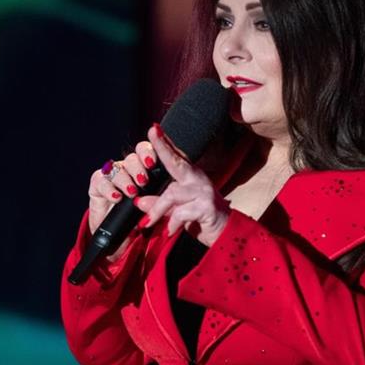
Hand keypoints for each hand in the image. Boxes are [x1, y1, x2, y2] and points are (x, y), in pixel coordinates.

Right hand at [87, 139, 156, 261]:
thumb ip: (161, 200)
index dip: (148, 152)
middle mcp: (128, 170)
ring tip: (132, 192)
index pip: (147, 152)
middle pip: (132, 157)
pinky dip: (109, 189)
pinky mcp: (97, 186)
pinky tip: (117, 198)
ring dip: (125, 179)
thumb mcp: (156, 211)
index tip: (152, 162)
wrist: (120, 240)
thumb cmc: (141, 222)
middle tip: (143, 180)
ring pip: (117, 167)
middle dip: (138, 166)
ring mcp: (112, 176)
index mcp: (145, 171)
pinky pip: (100, 180)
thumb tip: (167, 193)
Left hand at [133, 124, 230, 246]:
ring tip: (148, 222)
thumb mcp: (175, 212)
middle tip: (151, 132)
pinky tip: (170, 230)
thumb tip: (139, 202)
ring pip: (172, 193)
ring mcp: (204, 192)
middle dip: (163, 148)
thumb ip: (159, 204)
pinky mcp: (207, 207)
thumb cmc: (200, 220)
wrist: (225, 235)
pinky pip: (181, 212)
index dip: (164, 143)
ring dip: (157, 209)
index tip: (153, 129)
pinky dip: (172, 222)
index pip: (175, 158)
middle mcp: (198, 180)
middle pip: (177, 163)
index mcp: (190, 177)